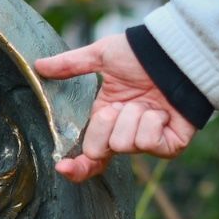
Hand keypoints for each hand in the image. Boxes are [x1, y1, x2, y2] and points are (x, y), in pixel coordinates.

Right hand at [35, 34, 197, 182]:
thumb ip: (70, 65)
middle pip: (100, 150)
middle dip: (106, 124)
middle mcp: (124, 136)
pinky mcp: (169, 146)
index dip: (75, 166)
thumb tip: (39, 66)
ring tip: (148, 102)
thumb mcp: (102, 56)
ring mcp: (147, 143)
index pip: (87, 156)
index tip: (62, 166)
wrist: (179, 52)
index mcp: (106, 121)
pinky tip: (162, 110)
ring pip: (125, 144)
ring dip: (133, 117)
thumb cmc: (142, 54)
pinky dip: (152, 122)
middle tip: (121, 105)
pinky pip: (148, 142)